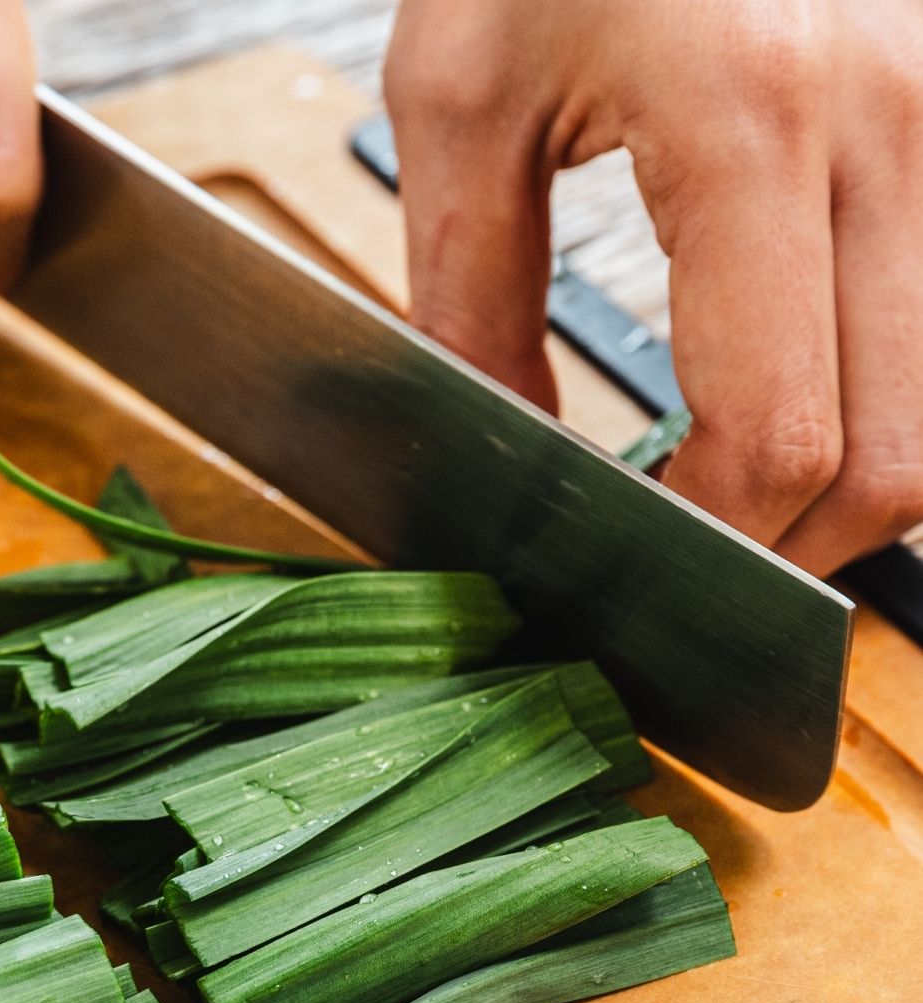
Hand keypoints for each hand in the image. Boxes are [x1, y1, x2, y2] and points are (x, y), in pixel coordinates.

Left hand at [384, 0, 922, 574]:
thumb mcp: (460, 100)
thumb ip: (474, 300)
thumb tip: (511, 455)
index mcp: (750, 122)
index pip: (779, 429)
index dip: (716, 539)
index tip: (645, 566)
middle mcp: (895, 120)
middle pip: (901, 449)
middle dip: (793, 548)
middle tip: (700, 565)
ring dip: (859, 487)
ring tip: (748, 497)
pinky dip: (895, 394)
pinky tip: (809, 399)